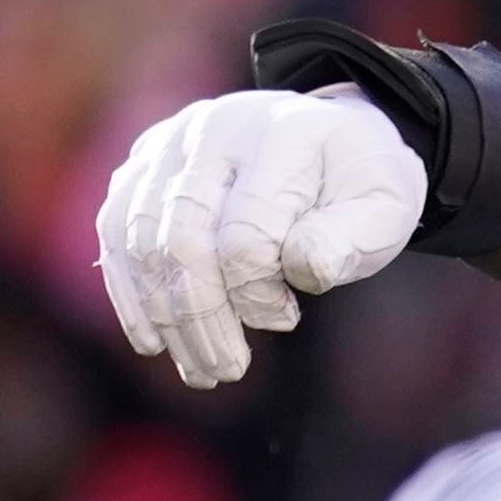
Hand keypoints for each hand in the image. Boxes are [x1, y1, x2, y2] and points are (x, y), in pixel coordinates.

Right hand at [96, 91, 424, 388]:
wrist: (329, 139)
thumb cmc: (356, 184)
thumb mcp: (385, 207)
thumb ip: (352, 237)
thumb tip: (306, 268)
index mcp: (282, 134)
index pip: (247, 232)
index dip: (258, 290)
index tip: (288, 318)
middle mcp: (214, 129)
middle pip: (184, 239)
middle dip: (202, 317)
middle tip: (227, 370)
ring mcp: (167, 145)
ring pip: (140, 242)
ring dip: (164, 318)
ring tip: (200, 368)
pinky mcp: (139, 168)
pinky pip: (114, 234)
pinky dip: (129, 294)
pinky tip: (153, 341)